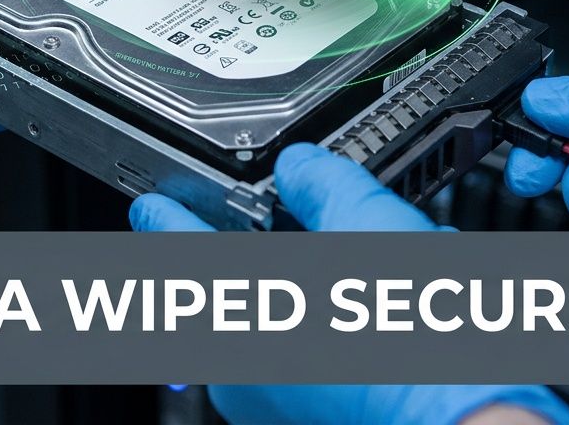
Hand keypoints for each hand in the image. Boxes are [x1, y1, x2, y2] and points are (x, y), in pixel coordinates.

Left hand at [130, 144, 568, 424]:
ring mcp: (278, 406)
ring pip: (293, 322)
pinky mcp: (315, 422)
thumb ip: (324, 187)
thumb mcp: (369, 232)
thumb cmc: (417, 353)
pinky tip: (404, 314)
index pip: (180, 251)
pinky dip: (353, 331)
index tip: (151, 207)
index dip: (165, 221)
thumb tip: (303, 169)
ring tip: (396, 275)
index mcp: (238, 316)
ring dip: (333, 290)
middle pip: (246, 286)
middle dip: (290, 253)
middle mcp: (243, 371)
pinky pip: (320, 359)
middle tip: (329, 233)